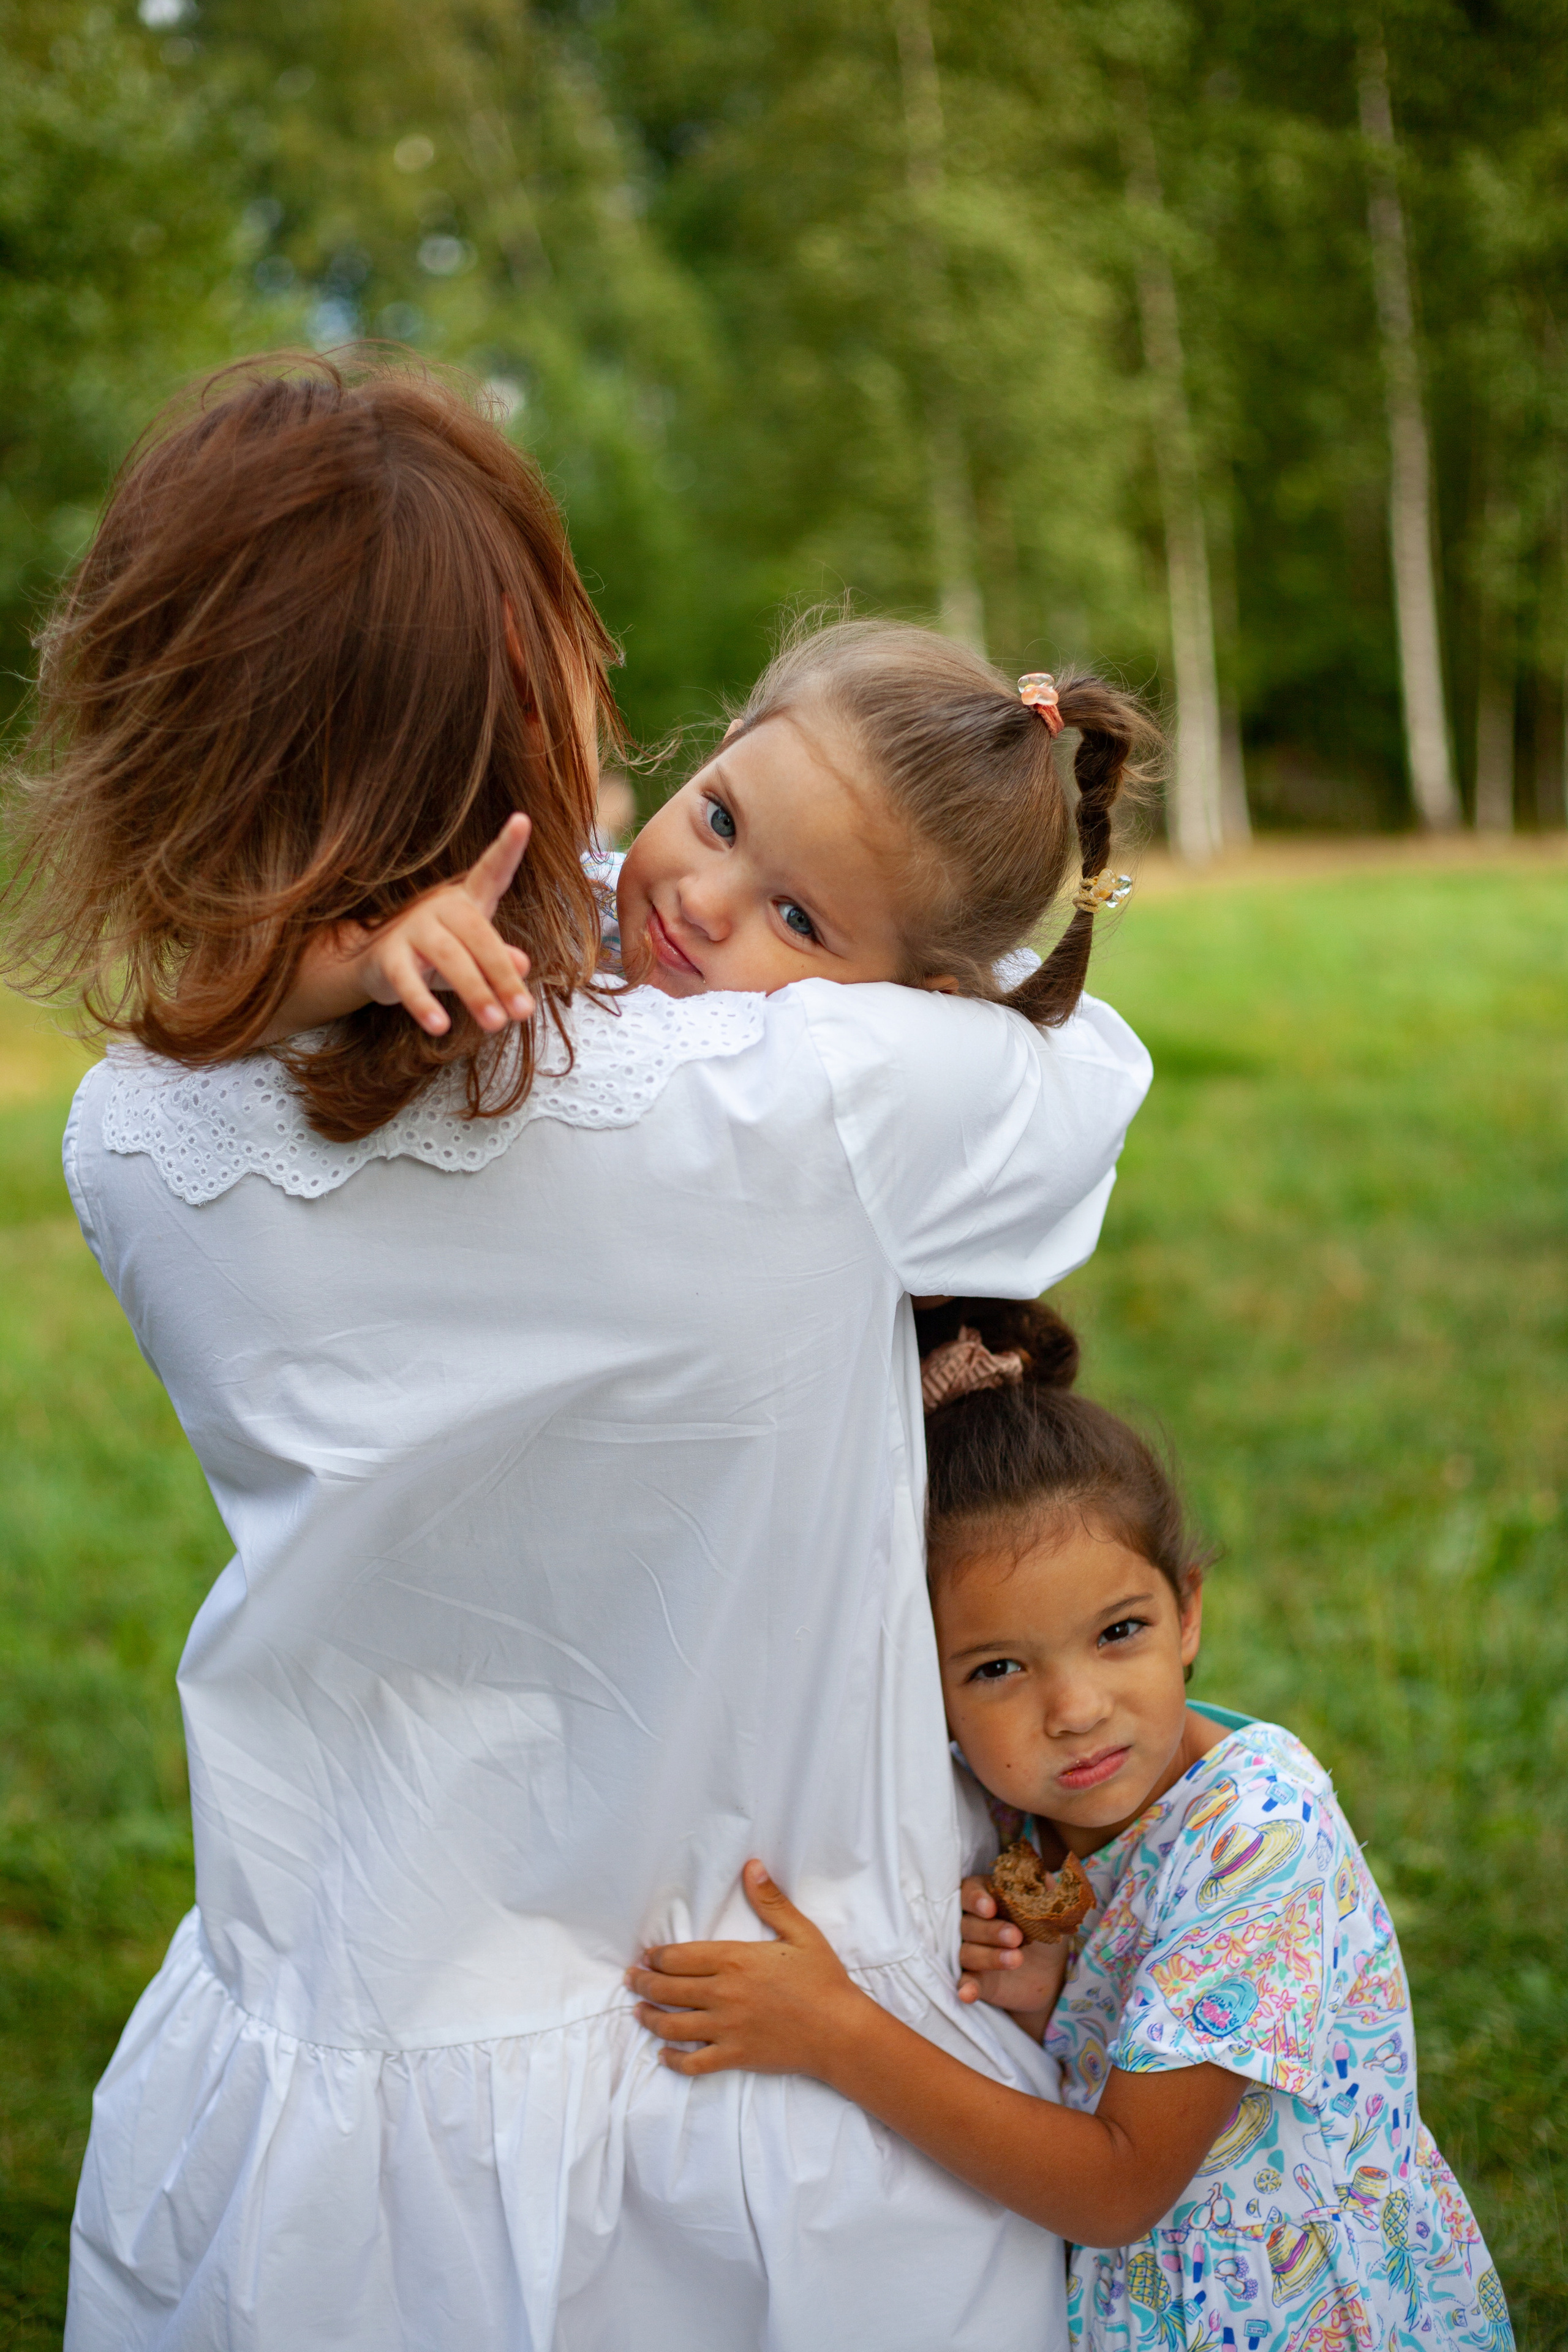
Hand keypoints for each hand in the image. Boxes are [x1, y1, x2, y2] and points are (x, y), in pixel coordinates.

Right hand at [300, 813, 535, 1038]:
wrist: (378, 964)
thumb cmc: (440, 955)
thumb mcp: (474, 956)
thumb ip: (499, 959)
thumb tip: (523, 964)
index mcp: (467, 900)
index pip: (491, 870)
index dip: (507, 847)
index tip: (523, 821)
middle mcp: (440, 907)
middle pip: (479, 936)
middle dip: (503, 976)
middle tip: (522, 1013)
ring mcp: (412, 928)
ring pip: (449, 958)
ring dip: (475, 992)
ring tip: (495, 1024)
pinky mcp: (388, 957)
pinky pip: (408, 980)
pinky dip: (424, 1004)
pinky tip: (440, 1026)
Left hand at [626, 1860, 870, 2080]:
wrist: (840, 2031)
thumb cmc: (823, 1980)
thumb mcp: (801, 1933)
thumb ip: (771, 1901)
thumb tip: (752, 1866)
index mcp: (736, 1959)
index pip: (680, 1957)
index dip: (658, 1957)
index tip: (648, 1956)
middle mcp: (724, 1993)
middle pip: (668, 1989)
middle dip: (644, 1983)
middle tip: (631, 1979)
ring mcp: (727, 2028)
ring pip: (673, 2025)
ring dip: (650, 2018)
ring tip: (639, 2012)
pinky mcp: (735, 2056)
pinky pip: (694, 2062)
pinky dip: (673, 2059)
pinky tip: (664, 2055)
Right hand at [958, 1876, 1067, 2023]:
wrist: (1053, 1970)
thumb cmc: (1046, 1930)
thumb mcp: (1051, 1910)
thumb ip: (1046, 1893)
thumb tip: (1047, 1879)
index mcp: (987, 1898)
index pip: (969, 1891)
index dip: (976, 1899)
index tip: (990, 1907)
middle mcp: (973, 1922)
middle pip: (967, 1923)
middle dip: (990, 1930)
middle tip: (1016, 1937)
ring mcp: (971, 1951)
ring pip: (966, 1952)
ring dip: (988, 1956)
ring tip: (1016, 1959)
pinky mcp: (975, 1980)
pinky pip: (964, 1982)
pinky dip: (965, 1987)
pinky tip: (967, 1993)